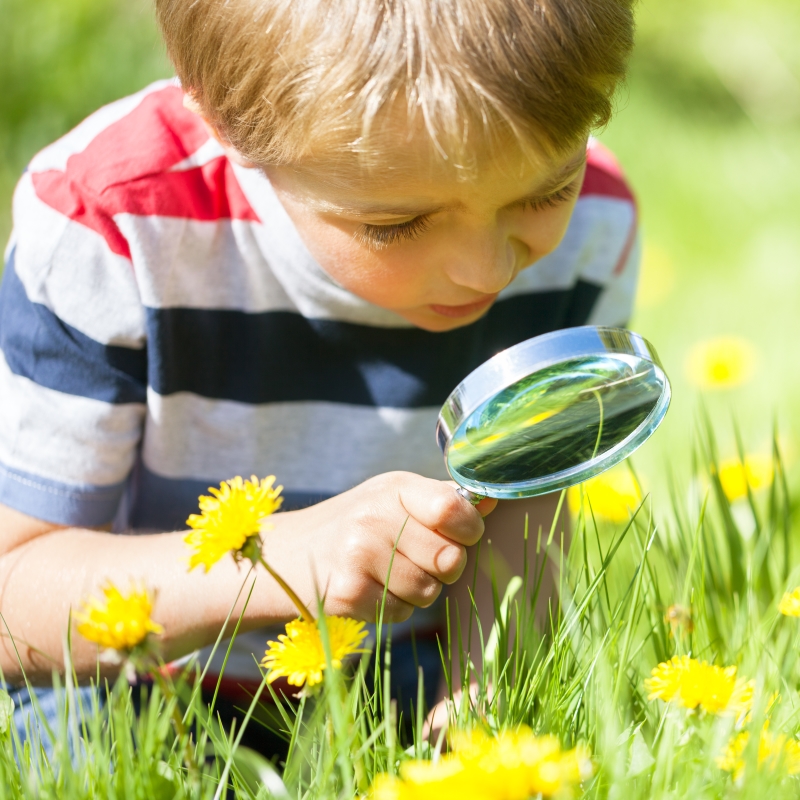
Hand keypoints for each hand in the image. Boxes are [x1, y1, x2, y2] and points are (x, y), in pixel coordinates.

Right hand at [264, 472, 496, 621]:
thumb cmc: (351, 525)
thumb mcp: (391, 499)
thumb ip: (441, 501)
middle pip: (449, 559)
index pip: (453, 509)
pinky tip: (369, 589)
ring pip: (429, 592)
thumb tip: (494, 498)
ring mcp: (358, 554)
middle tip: (416, 558)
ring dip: (417, 591)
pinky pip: (401, 613)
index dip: (469, 529)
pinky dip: (393, 608)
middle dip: (443, 568)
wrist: (283, 555)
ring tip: (387, 573)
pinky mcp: (346, 593)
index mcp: (393, 487)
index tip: (459, 534)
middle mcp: (374, 516)